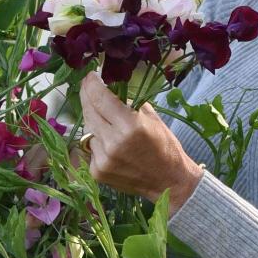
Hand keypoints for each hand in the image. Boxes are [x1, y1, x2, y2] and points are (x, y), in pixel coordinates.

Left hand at [75, 72, 202, 213]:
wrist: (170, 182)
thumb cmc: (165, 147)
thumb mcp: (152, 119)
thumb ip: (130, 105)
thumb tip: (111, 90)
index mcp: (131, 126)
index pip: (100, 98)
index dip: (91, 84)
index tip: (89, 76)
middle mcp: (114, 142)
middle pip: (89, 112)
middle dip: (87, 97)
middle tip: (87, 87)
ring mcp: (104, 159)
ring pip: (88, 130)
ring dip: (95, 122)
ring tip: (108, 122)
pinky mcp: (98, 172)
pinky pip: (91, 148)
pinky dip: (98, 142)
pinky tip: (111, 145)